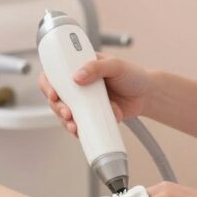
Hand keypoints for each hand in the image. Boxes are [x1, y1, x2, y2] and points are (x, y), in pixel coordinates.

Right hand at [38, 53, 153, 136]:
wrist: (147, 96)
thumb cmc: (133, 75)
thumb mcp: (116, 65)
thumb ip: (96, 67)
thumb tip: (77, 77)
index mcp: (80, 66)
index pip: (55, 73)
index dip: (48, 84)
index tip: (53, 94)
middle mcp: (78, 85)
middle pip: (56, 96)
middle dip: (57, 107)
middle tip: (67, 113)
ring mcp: (83, 101)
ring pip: (64, 112)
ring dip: (65, 121)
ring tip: (74, 126)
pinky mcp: (91, 115)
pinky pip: (78, 123)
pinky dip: (78, 129)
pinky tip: (81, 132)